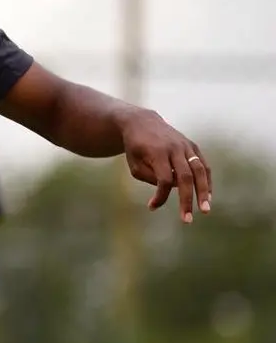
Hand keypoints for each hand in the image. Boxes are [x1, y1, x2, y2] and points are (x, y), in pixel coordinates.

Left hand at [120, 108, 211, 222]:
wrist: (142, 122)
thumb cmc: (136, 148)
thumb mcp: (134, 164)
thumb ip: (151, 178)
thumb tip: (169, 191)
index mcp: (156, 152)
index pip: (164, 179)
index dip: (160, 196)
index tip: (151, 206)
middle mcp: (174, 148)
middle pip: (185, 176)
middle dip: (187, 200)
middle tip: (187, 220)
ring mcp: (185, 146)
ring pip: (199, 170)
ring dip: (204, 191)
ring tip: (206, 209)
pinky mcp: (192, 146)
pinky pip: (203, 165)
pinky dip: (207, 181)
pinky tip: (208, 197)